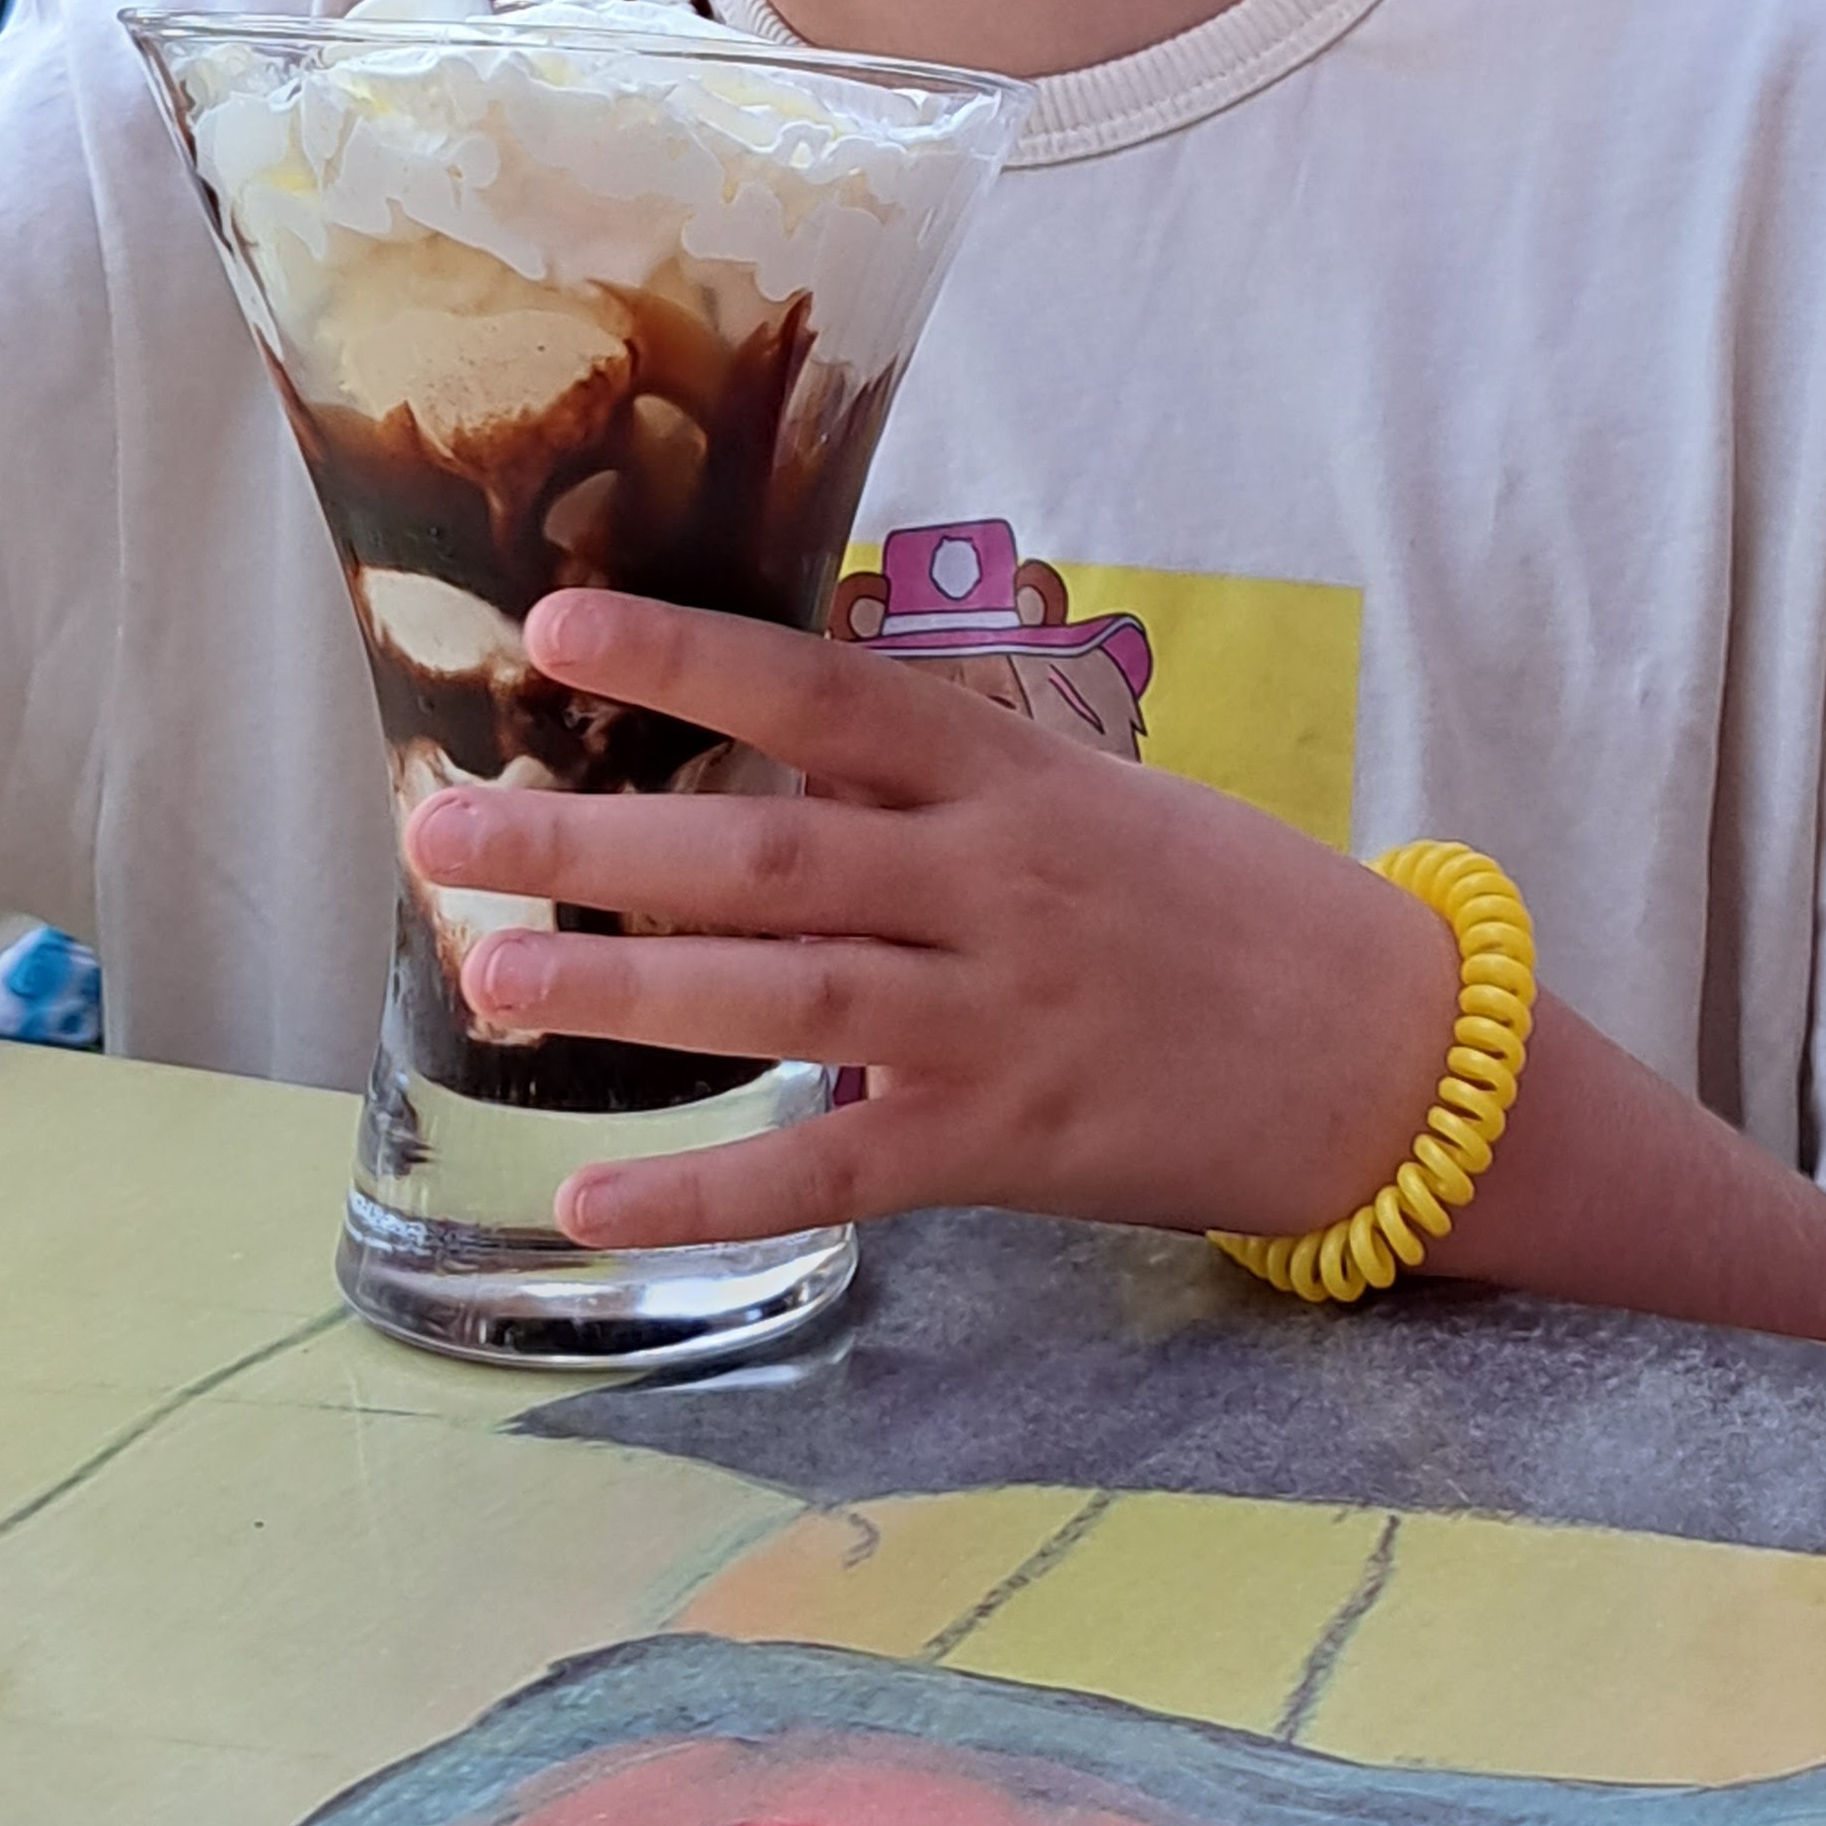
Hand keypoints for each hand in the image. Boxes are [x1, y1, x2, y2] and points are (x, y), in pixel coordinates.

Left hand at [403, 592, 1458, 1257]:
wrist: (1383, 1051)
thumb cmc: (1219, 902)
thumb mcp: (1087, 792)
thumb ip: (935, 774)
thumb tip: (768, 729)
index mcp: (1008, 774)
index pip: (824, 690)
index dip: (687, 659)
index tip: (554, 628)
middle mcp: (992, 882)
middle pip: (764, 849)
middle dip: (591, 840)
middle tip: (442, 831)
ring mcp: (997, 1018)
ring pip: (783, 999)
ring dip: (623, 990)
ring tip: (485, 977)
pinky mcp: (1007, 1148)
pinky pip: (835, 1174)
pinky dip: (709, 1190)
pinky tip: (592, 1198)